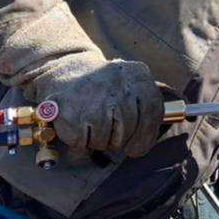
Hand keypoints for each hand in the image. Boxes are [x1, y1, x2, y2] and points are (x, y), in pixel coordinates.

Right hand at [26, 55, 162, 158]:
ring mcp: (93, 97)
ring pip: (104, 141)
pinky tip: (78, 129)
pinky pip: (82, 146)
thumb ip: (147, 111)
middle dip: (118, 140)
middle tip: (109, 131)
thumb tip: (141, 146)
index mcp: (138, 75)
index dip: (144, 136)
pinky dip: (80, 146)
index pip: (152, 113)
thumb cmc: (106, 89)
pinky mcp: (70, 112)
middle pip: (128, 131)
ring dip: (98, 141)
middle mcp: (118, 83)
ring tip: (91, 124)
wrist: (66, 72)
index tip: (134, 144)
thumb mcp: (133, 87)